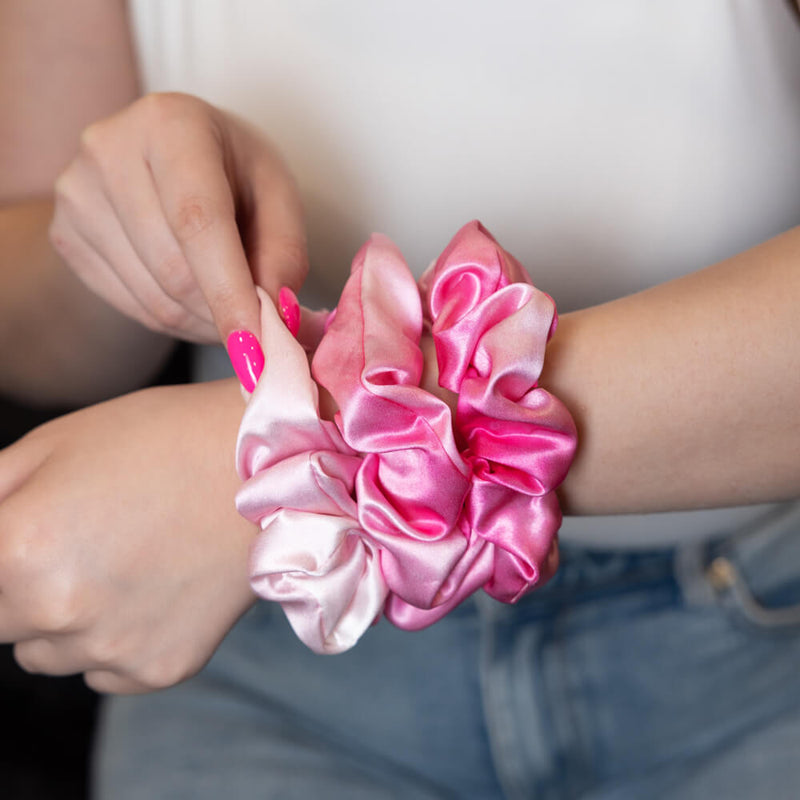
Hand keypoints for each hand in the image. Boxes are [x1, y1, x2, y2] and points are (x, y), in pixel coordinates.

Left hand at [0, 379, 255, 692]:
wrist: (269, 465)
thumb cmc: (161, 438)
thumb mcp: (54, 443)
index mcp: (18, 551)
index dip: (4, 551)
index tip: (37, 536)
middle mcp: (59, 613)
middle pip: (2, 622)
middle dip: (22, 585)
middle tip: (82, 536)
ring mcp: (114, 648)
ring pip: (48, 653)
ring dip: (67, 617)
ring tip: (125, 558)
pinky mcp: (161, 669)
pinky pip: (105, 669)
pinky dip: (117, 637)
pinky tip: (156, 585)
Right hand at [49, 92, 307, 348]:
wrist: (171, 161)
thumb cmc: (234, 173)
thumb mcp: (278, 196)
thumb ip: (285, 253)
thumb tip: (276, 315)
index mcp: (171, 123)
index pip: (198, 222)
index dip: (229, 292)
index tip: (257, 348)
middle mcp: (109, 149)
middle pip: (174, 271)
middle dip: (224, 315)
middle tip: (261, 331)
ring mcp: (76, 194)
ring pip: (153, 299)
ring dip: (204, 324)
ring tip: (232, 310)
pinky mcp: (65, 234)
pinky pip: (131, 306)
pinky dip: (176, 321)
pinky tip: (196, 302)